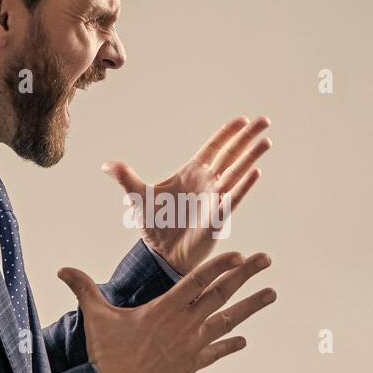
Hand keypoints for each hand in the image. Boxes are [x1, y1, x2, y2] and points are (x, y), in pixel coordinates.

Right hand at [57, 251, 275, 372]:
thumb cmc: (106, 356)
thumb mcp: (96, 318)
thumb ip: (83, 289)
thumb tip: (62, 269)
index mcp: (165, 308)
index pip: (198, 280)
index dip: (220, 265)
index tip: (239, 253)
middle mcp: (184, 325)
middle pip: (221, 293)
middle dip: (245, 274)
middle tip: (266, 260)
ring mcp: (191, 346)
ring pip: (227, 320)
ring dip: (251, 306)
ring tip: (272, 293)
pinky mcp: (191, 366)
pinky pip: (216, 353)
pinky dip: (229, 345)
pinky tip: (243, 340)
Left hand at [102, 116, 270, 274]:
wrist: (161, 254)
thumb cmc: (154, 226)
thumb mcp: (137, 197)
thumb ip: (126, 178)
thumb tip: (106, 165)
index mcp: (191, 173)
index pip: (214, 148)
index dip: (227, 133)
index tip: (242, 119)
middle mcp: (207, 183)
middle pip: (231, 155)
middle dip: (247, 137)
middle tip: (265, 120)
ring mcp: (214, 198)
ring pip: (237, 173)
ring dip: (251, 157)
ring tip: (266, 141)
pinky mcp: (217, 216)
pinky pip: (233, 197)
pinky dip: (243, 185)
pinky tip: (255, 172)